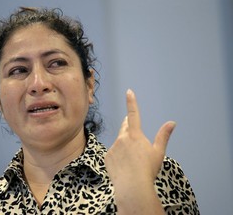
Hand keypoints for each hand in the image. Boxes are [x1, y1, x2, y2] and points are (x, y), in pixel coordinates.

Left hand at [105, 89, 175, 213]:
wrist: (132, 187)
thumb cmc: (147, 169)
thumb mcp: (158, 152)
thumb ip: (163, 136)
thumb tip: (172, 123)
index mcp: (135, 135)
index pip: (134, 114)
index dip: (132, 102)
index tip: (129, 91)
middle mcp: (122, 138)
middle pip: (125, 127)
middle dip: (128, 126)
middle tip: (134, 135)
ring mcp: (113, 147)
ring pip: (119, 143)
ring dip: (124, 146)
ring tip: (131, 161)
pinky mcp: (107, 156)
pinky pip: (113, 154)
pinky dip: (118, 157)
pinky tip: (123, 167)